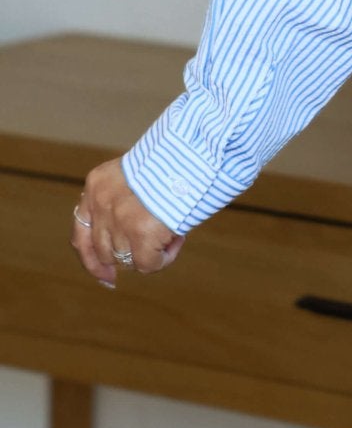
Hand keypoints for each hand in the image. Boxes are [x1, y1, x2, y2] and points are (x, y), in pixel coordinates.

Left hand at [71, 159, 185, 288]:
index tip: (107, 276)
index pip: (80, 234)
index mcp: (96, 185)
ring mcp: (119, 220)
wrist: (194, 152)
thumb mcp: (135, 176)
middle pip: (105, 251)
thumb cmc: (174, 162)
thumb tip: (120, 250)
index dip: (91, 260)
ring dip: (151, 252)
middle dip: (128, 258)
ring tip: (173, 231)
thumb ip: (120, 202)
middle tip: (153, 252)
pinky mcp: (140, 233)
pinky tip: (178, 240)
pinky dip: (164, 259)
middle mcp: (102, 203)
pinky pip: (147, 265)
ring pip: (128, 259)